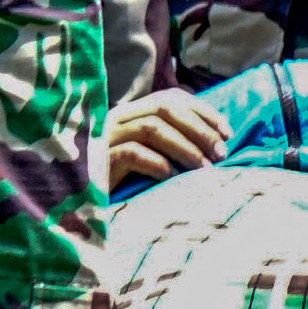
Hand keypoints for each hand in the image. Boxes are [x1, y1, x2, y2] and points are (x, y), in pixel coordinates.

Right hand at [107, 88, 231, 185]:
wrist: (79, 210)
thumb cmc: (119, 187)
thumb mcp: (149, 162)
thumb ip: (171, 146)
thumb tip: (214, 145)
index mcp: (130, 114)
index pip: (171, 98)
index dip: (203, 112)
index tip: (228, 132)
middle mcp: (116, 118)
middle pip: (164, 108)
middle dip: (199, 129)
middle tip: (222, 153)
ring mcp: (104, 137)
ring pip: (152, 128)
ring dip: (185, 147)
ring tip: (205, 169)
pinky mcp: (97, 160)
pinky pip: (132, 153)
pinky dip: (157, 163)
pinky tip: (172, 178)